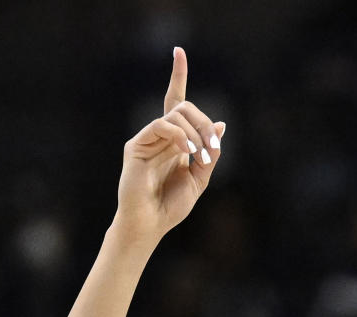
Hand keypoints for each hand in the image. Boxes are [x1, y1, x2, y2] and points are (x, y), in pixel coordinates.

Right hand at [115, 47, 223, 244]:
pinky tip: (188, 151)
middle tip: (210, 148)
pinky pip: (161, 125)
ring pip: (175, 116)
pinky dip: (179, 135)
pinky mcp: (136, 145)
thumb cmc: (171, 206)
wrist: (151, 224)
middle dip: (203, 123)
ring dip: (195, 132)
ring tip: (200, 155)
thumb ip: (209, 153)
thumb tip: (220, 125)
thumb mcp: (199, 179)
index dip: (178, 76)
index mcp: (175, 141)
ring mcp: (147, 139)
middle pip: (183, 108)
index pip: (176, 102)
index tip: (179, 51)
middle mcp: (160, 136)